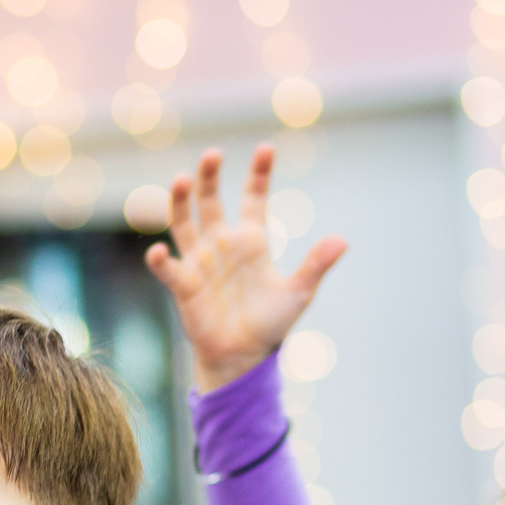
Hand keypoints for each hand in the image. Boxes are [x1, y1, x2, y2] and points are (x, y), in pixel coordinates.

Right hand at [145, 144, 345, 389]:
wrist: (243, 356)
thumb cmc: (271, 322)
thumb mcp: (299, 292)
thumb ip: (316, 264)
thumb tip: (343, 240)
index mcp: (252, 239)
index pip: (252, 197)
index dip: (258, 173)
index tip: (265, 148)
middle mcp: (222, 243)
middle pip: (211, 200)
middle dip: (209, 176)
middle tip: (212, 154)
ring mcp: (200, 262)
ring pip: (184, 223)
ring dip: (180, 202)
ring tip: (182, 179)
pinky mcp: (183, 285)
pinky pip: (168, 268)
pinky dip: (162, 260)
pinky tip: (161, 252)